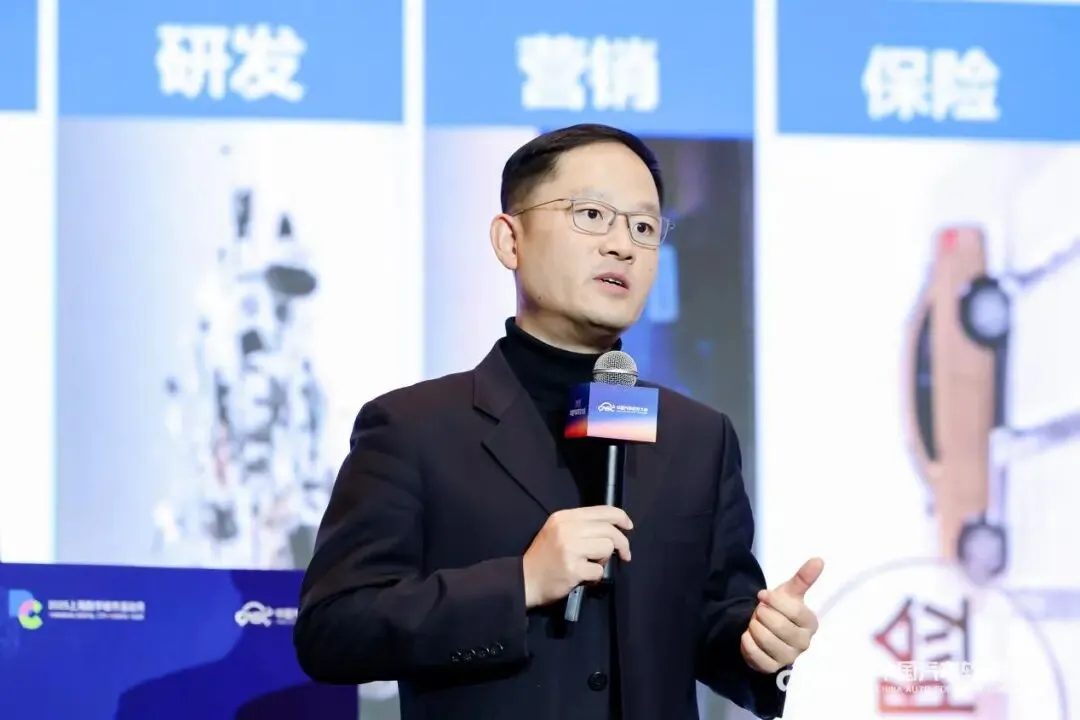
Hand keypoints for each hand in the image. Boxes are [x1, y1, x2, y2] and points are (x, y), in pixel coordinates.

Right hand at [522, 506, 632, 607]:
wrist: (524, 579)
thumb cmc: (544, 556)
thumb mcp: (557, 531)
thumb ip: (581, 525)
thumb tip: (612, 527)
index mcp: (564, 517)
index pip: (602, 510)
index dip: (620, 517)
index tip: (628, 527)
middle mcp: (567, 529)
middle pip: (609, 530)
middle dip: (622, 543)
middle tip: (625, 555)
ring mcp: (570, 549)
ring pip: (607, 548)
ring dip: (604, 560)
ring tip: (592, 565)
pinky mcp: (573, 569)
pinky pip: (599, 570)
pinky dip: (595, 576)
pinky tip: (583, 576)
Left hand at [740, 557, 822, 673]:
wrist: (764, 629)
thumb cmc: (779, 610)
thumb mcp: (789, 592)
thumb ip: (802, 578)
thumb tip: (818, 560)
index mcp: (810, 623)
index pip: (794, 611)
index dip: (774, 600)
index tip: (762, 595)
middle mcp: (804, 643)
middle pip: (779, 626)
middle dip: (762, 614)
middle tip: (759, 611)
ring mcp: (789, 657)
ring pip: (767, 640)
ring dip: (754, 626)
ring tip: (754, 622)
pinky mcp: (772, 668)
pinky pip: (756, 655)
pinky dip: (747, 642)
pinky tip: (748, 635)